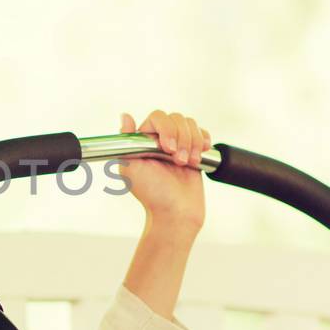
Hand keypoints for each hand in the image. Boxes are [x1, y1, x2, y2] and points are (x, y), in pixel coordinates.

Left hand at [115, 109, 209, 237]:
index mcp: (144, 141)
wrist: (176, 213)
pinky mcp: (194, 152)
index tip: (168, 149)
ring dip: (193, 142)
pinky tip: (199, 156)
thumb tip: (125, 116)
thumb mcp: (131, 169)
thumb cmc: (153, 195)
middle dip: (182, 138)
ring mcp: (178, 145)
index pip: (157, 117)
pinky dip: (204, 141)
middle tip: (179, 161)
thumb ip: (126, 142)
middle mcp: (160, 140)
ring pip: (191, 124)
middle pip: (176, 118)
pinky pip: (203, 134)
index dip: (166, 129)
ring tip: (190, 162)